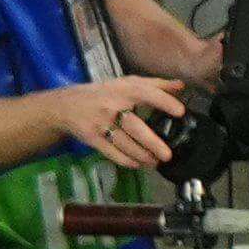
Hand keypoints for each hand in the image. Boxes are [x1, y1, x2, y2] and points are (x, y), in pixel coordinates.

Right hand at [51, 74, 190, 169]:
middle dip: (153, 143)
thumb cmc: (103, 93)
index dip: (164, 103)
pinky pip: (112, 153)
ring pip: (125, 144)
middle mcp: (113, 107)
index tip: (180, 112)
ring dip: (142, 156)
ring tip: (155, 162)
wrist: (67, 105)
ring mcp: (102, 125)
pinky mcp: (93, 139)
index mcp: (124, 90)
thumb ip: (155, 84)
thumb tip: (181, 86)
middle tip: (168, 155)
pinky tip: (138, 164)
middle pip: (136, 128)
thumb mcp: (127, 83)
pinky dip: (126, 161)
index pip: (148, 94)